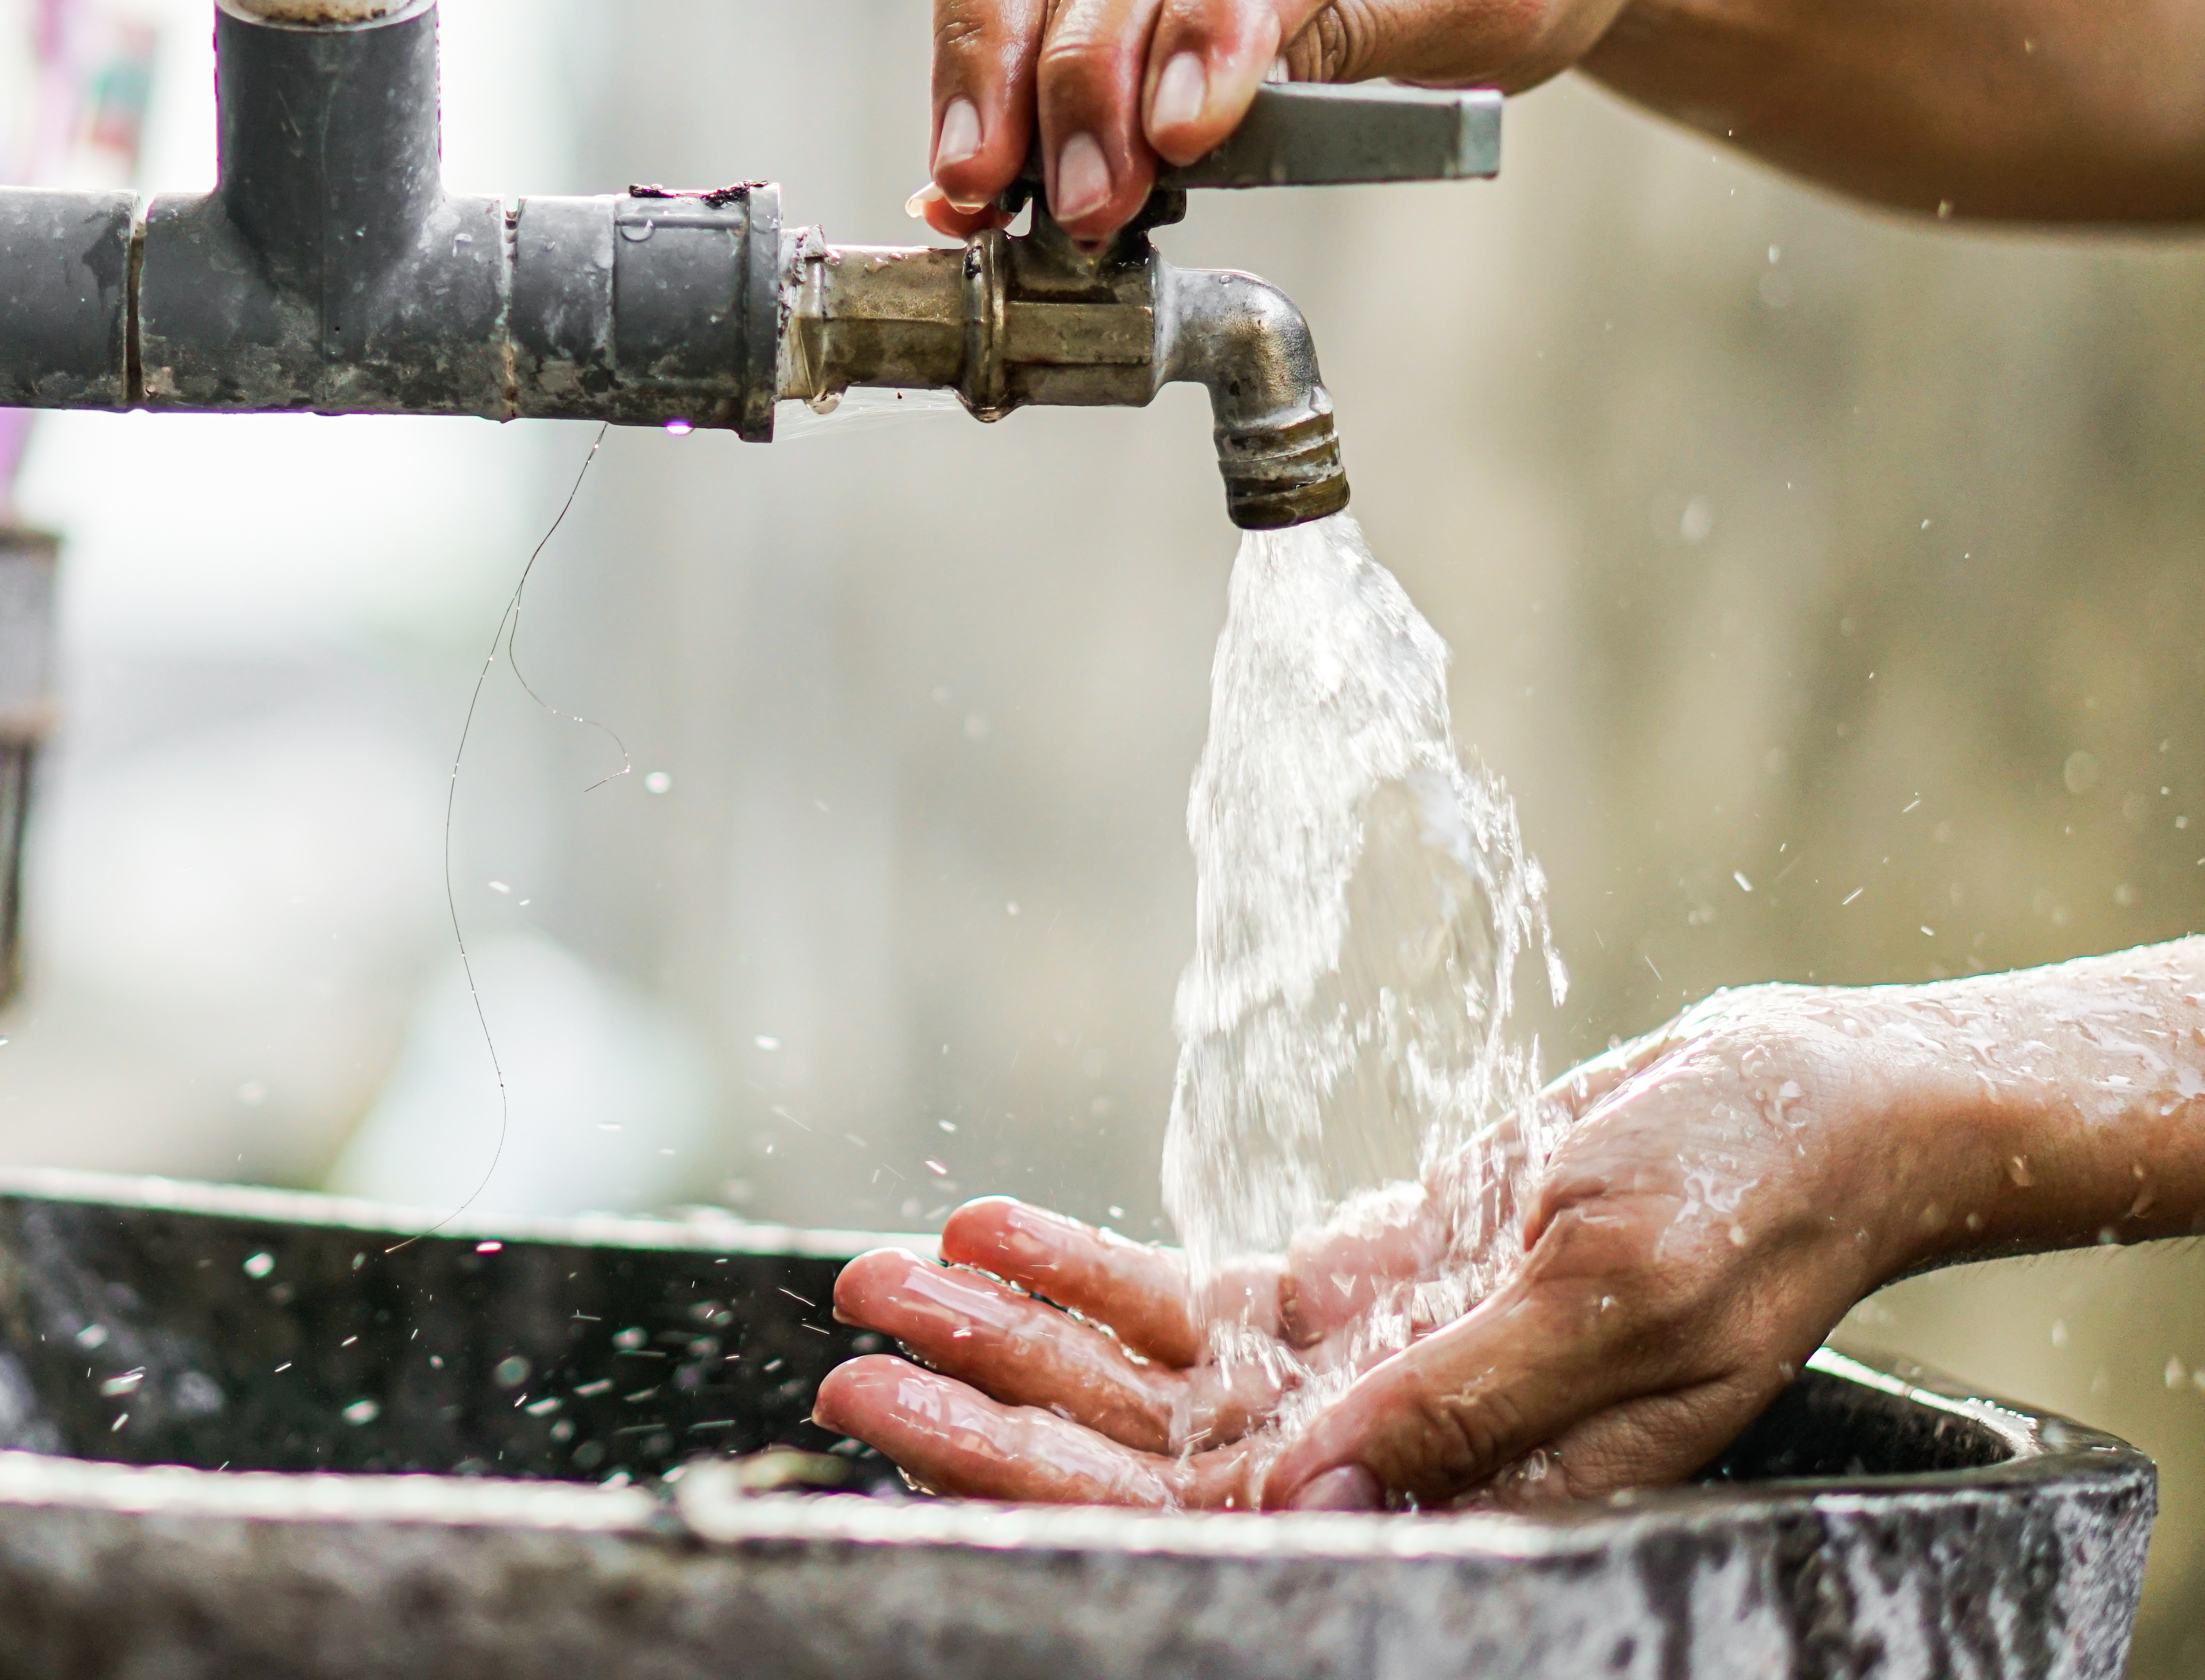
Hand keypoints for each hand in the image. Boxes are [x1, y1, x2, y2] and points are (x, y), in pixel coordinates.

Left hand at [818, 984, 1950, 1510]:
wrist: (1795, 1116)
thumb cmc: (1741, 1204)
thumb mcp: (1609, 1295)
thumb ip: (1456, 1402)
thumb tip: (1304, 1491)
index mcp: (1458, 1498)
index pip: (1202, 1522)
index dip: (1041, 1482)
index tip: (903, 1424)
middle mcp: (1388, 1457)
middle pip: (1140, 1457)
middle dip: (985, 1408)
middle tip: (843, 1353)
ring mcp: (1363, 1377)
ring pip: (1145, 1378)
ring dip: (1009, 1330)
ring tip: (876, 1277)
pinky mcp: (1355, 1298)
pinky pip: (1191, 1303)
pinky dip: (1086, 1268)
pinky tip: (986, 1231)